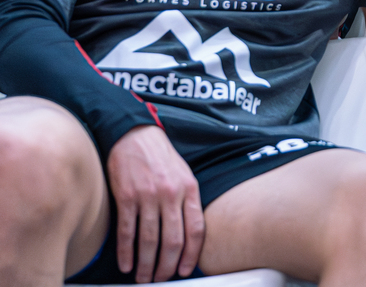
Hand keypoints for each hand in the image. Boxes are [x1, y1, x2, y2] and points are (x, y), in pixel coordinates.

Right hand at [106, 125, 204, 282]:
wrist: (135, 136)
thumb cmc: (161, 158)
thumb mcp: (184, 174)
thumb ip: (188, 201)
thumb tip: (188, 234)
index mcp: (190, 189)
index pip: (196, 229)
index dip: (190, 254)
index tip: (184, 270)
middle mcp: (171, 194)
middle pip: (173, 240)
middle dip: (167, 265)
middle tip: (161, 279)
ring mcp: (148, 196)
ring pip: (149, 240)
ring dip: (146, 264)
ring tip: (143, 277)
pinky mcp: (127, 197)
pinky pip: (127, 231)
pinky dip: (126, 252)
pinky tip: (126, 264)